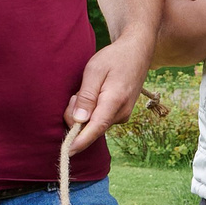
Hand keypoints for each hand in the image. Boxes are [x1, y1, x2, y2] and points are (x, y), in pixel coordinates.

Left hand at [66, 34, 153, 149]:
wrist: (137, 52)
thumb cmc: (114, 58)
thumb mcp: (94, 71)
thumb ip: (86, 96)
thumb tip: (79, 120)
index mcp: (115, 101)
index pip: (95, 127)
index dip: (80, 141)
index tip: (68, 151)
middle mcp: (121, 113)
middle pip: (91, 127)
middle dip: (76, 116)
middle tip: (76, 93)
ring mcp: (123, 115)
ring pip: (94, 124)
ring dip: (84, 112)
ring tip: (90, 88)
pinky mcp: (121, 115)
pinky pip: (100, 119)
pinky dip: (92, 111)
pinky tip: (96, 93)